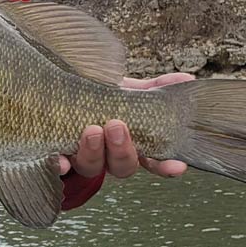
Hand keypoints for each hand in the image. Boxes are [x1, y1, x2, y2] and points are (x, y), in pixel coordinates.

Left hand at [59, 73, 193, 178]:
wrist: (62, 99)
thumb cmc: (104, 96)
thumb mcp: (130, 91)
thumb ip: (156, 88)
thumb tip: (186, 79)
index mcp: (132, 144)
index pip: (154, 162)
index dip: (165, 166)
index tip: (177, 165)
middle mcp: (110, 157)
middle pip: (122, 166)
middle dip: (121, 149)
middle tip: (116, 126)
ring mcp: (85, 158)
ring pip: (92, 167)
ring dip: (93, 152)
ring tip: (91, 130)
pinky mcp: (60, 155)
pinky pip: (60, 166)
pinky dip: (60, 165)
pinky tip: (60, 160)